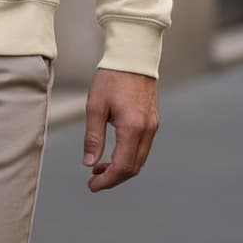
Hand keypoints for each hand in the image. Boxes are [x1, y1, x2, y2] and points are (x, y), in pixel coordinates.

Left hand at [82, 67, 159, 191]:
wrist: (132, 57)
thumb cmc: (111, 78)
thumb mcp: (95, 106)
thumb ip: (93, 137)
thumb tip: (89, 163)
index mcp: (133, 128)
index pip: (123, 166)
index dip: (107, 180)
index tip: (92, 186)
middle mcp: (147, 130)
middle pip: (133, 167)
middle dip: (114, 177)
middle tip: (93, 180)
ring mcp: (152, 126)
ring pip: (139, 159)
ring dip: (120, 168)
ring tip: (99, 167)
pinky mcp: (152, 121)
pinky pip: (142, 147)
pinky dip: (128, 156)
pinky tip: (112, 153)